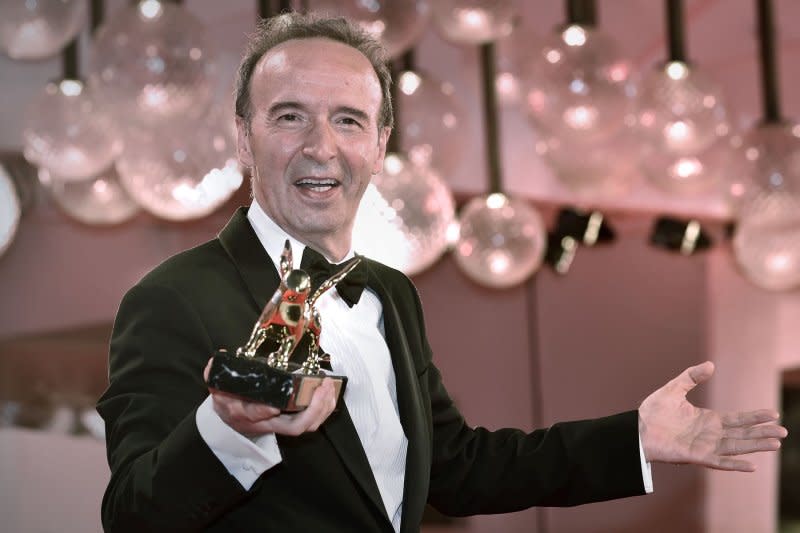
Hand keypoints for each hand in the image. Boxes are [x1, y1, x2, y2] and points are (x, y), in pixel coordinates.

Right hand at [203, 358, 337, 437]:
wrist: (230, 418)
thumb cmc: (228, 400)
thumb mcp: (217, 387)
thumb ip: (214, 374)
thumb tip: (213, 364)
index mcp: (245, 413)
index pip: (256, 415)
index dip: (264, 411)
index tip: (273, 405)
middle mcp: (266, 423)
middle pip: (293, 426)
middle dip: (312, 410)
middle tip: (321, 388)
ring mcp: (279, 425)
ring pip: (305, 425)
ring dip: (322, 409)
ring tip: (329, 388)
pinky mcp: (290, 421)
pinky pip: (311, 421)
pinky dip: (324, 408)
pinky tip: (329, 393)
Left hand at [638, 361, 787, 470]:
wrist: (636, 428)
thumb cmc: (653, 411)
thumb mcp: (674, 389)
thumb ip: (692, 376)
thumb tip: (711, 364)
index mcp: (707, 419)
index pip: (737, 419)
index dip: (755, 417)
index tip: (773, 414)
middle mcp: (710, 434)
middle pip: (742, 434)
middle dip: (762, 433)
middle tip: (783, 432)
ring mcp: (704, 446)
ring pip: (736, 447)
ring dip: (755, 446)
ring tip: (775, 444)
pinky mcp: (695, 457)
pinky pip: (719, 462)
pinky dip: (735, 464)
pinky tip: (752, 466)